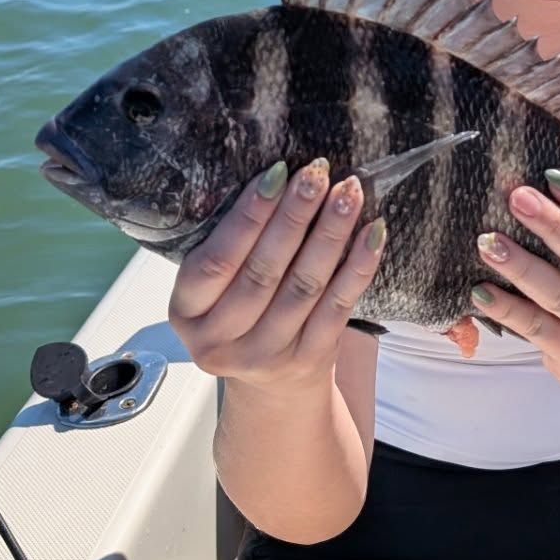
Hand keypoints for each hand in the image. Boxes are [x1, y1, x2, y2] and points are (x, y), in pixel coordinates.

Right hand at [168, 158, 386, 393]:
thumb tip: (276, 181)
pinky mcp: (309, 360)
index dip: (248, 215)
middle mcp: (219, 341)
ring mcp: (266, 356)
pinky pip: (338, 307)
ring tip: (347, 194)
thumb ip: (231, 248)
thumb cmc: (242, 316)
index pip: (217, 259)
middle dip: (294, 216)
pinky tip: (372, 233)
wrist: (272, 387)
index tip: (277, 172)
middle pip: (263, 271)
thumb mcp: (215, 290)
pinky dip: (358, 267)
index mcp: (187, 313)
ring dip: (330, 234)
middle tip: (317, 174)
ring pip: (304, 286)